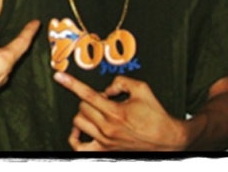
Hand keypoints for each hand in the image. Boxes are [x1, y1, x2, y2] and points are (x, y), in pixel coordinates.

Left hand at [54, 72, 185, 150]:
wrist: (168, 140)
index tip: (58, 76)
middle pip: (82, 107)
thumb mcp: (142, 89)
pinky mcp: (105, 152)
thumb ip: (121, 81)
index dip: (71, 83)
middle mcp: (107, 128)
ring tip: (95, 111)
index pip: (87, 94)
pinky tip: (79, 129)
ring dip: (84, 113)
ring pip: (78, 122)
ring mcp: (105, 142)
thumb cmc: (156, 114)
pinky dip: (74, 137)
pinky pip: (79, 148)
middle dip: (89, 99)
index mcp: (116, 112)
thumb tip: (107, 88)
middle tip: (103, 100)